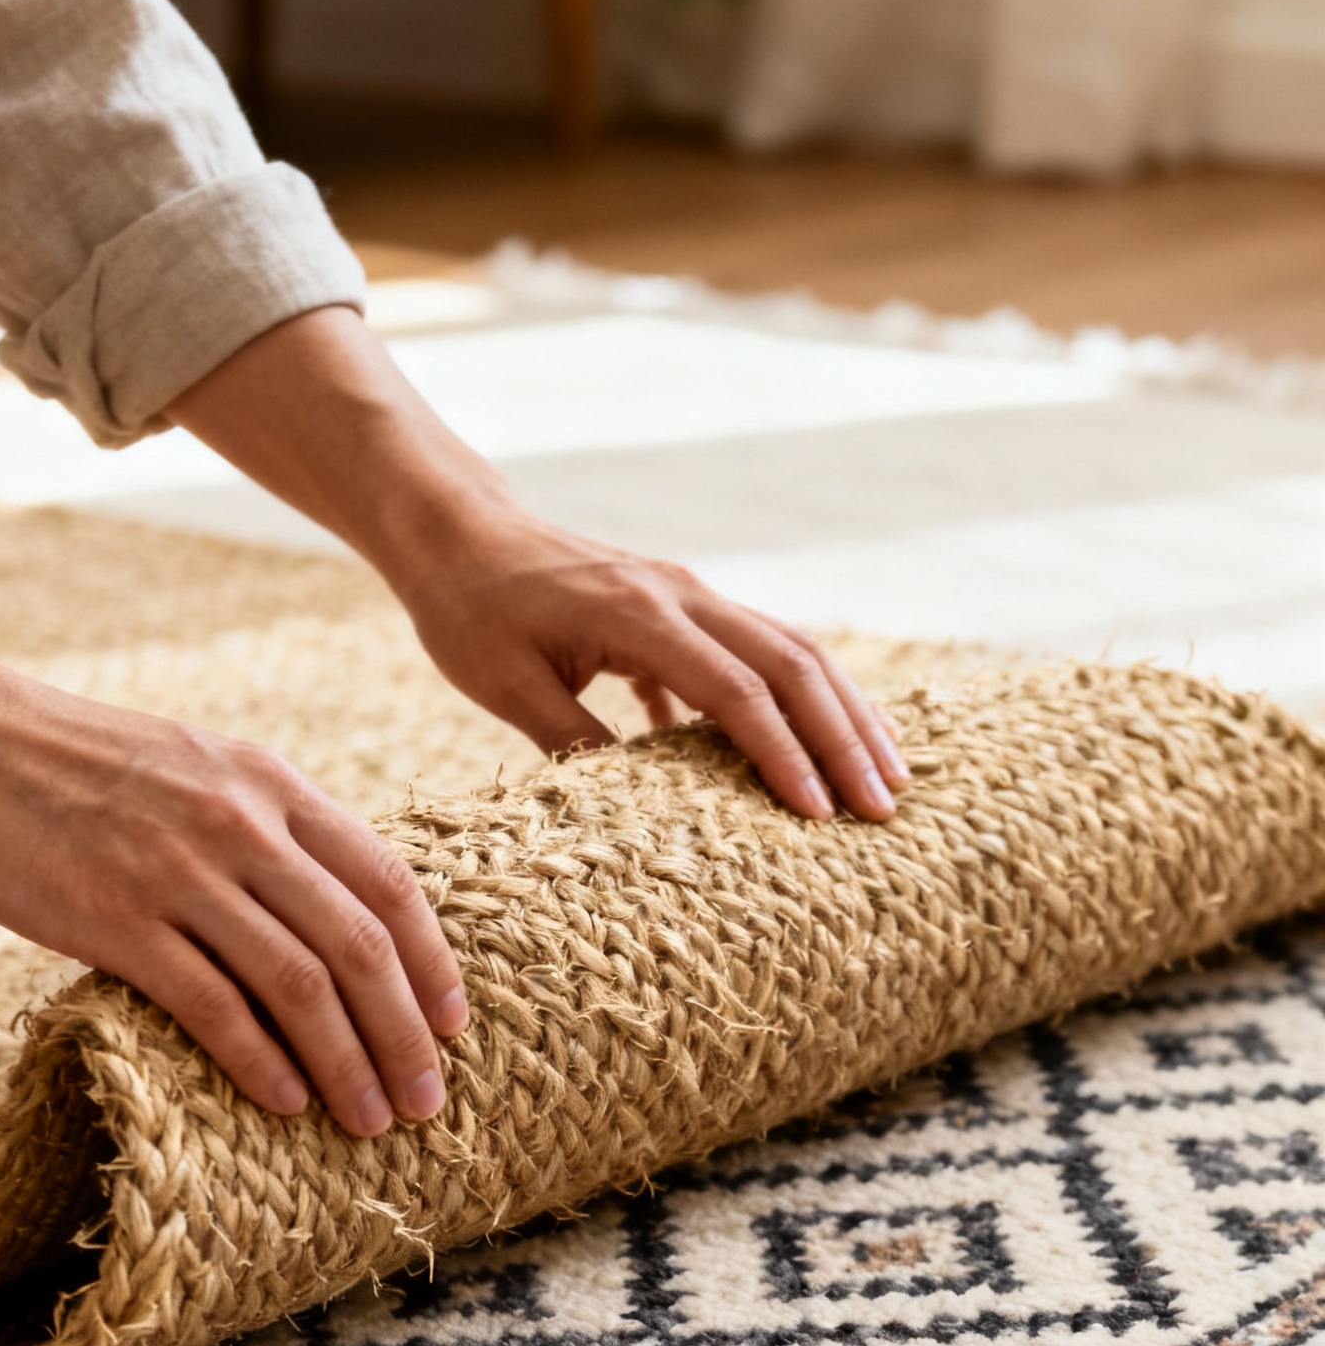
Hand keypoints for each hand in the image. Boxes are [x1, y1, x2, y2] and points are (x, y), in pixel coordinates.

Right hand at [0, 578, 465, 1130]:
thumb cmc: (76, 761)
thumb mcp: (196, 766)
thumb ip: (265, 824)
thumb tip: (330, 905)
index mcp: (270, 783)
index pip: (387, 882)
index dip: (432, 963)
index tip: (455, 1025)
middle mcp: (240, 825)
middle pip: (360, 947)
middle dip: (407, 1035)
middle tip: (429, 1101)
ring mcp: (180, 873)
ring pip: (301, 987)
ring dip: (348, 1065)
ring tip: (371, 1120)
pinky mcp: (116, 920)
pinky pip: (214, 1005)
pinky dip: (262, 1063)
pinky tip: (289, 1104)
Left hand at [395, 499, 908, 825]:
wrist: (458, 531)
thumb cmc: (470, 611)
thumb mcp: (504, 686)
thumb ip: (573, 742)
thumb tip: (633, 812)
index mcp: (639, 615)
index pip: (735, 692)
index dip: (782, 756)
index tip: (819, 814)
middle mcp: (682, 594)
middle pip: (792, 663)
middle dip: (844, 738)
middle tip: (885, 805)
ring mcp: (691, 592)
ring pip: (792, 649)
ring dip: (844, 713)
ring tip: (888, 773)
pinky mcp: (686, 603)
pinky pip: (763, 648)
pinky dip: (802, 698)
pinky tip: (826, 749)